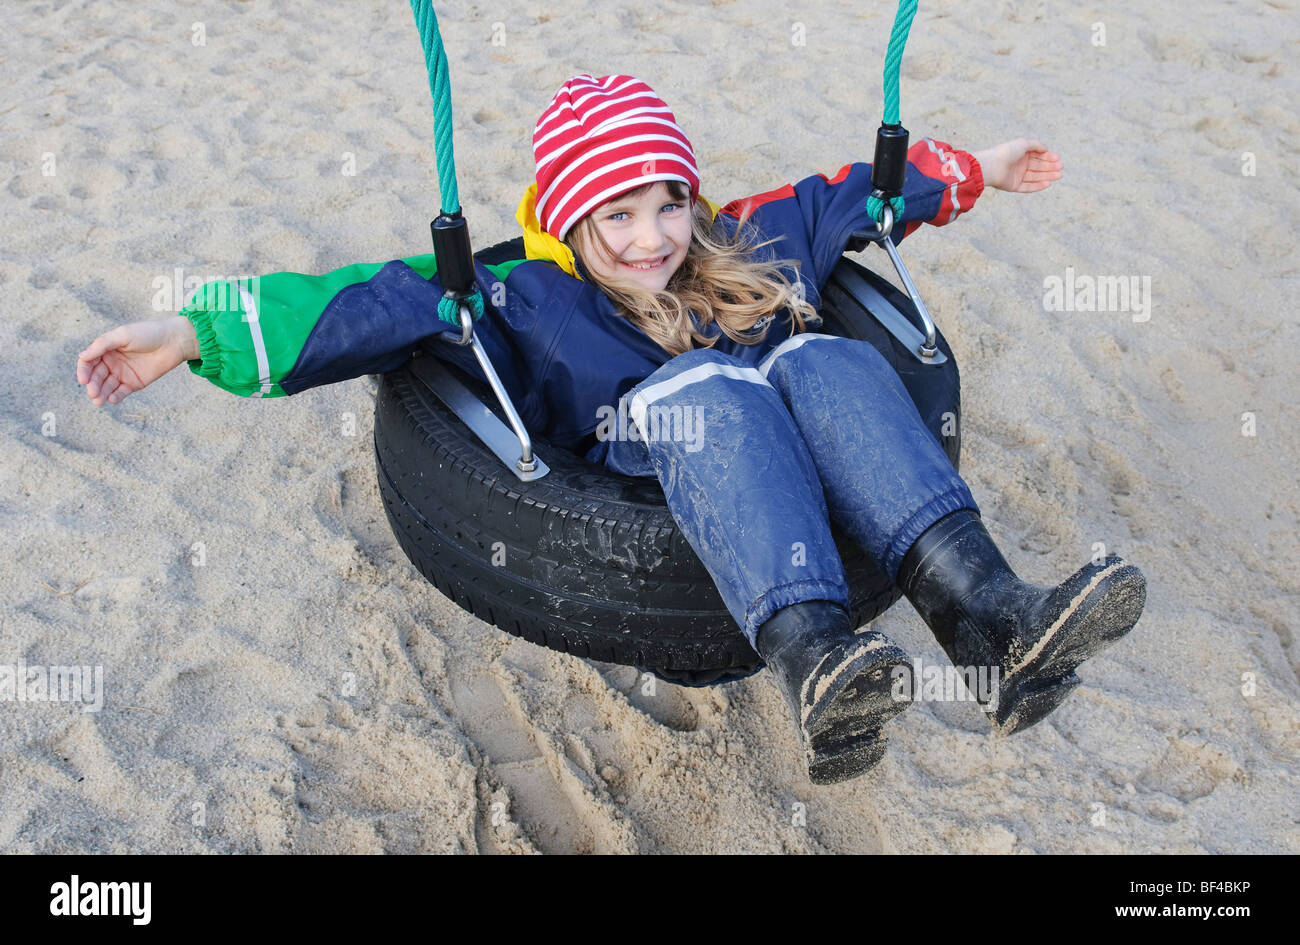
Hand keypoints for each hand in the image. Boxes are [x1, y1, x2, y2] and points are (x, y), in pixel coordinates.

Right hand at [77, 316, 197, 405]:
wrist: (174, 341)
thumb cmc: (148, 333)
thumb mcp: (123, 335)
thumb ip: (102, 345)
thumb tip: (82, 356)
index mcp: (106, 349)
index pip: (88, 362)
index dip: (83, 371)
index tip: (83, 380)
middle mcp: (112, 362)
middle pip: (96, 376)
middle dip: (93, 386)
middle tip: (93, 393)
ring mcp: (122, 373)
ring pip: (107, 386)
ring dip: (101, 394)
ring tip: (99, 400)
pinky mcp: (134, 383)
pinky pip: (121, 392)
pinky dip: (115, 397)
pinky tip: (112, 399)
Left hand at [972, 138, 1062, 192]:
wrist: (991, 166)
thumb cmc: (1006, 152)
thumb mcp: (1023, 144)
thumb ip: (1036, 145)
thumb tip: (1046, 149)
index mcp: (1021, 154)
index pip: (1037, 156)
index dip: (1048, 157)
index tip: (1058, 158)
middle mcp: (1019, 165)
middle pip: (1038, 167)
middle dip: (1050, 167)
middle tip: (1061, 167)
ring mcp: (1016, 176)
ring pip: (1035, 177)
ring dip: (1047, 176)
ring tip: (1059, 175)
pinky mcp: (1013, 186)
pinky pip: (1028, 187)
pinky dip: (1038, 186)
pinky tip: (1048, 183)